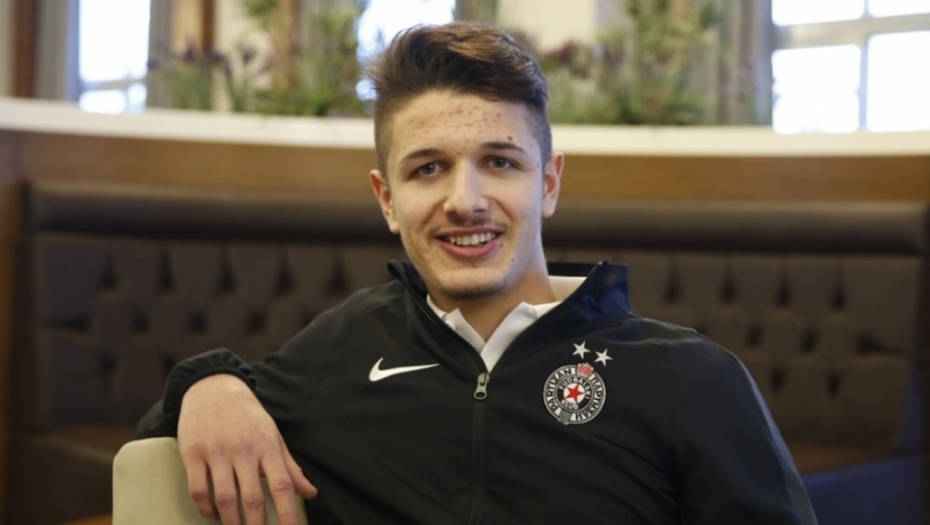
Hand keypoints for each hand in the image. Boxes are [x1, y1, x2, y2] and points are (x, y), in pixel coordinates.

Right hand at [178, 374, 317, 524]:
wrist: (213, 388)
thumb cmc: (248, 417)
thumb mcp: (273, 436)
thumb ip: (290, 467)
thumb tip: (310, 493)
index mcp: (267, 445)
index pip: (282, 485)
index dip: (288, 514)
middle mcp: (243, 448)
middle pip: (252, 498)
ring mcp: (216, 451)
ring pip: (225, 498)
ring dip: (231, 522)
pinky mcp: (192, 453)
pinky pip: (198, 490)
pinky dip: (206, 509)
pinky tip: (215, 515)